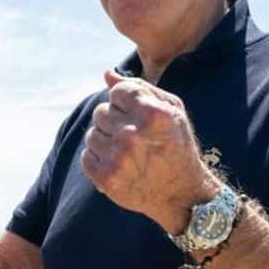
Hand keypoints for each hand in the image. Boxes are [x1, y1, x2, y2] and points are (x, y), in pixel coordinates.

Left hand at [81, 70, 218, 233]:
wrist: (181, 193)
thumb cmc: (177, 145)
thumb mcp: (171, 111)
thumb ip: (140, 88)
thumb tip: (107, 74)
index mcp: (152, 114)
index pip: (117, 92)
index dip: (125, 102)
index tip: (138, 116)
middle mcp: (133, 135)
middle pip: (101, 112)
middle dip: (115, 121)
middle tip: (134, 137)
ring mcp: (117, 158)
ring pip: (91, 134)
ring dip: (105, 140)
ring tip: (126, 152)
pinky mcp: (106, 178)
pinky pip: (86, 156)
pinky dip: (99, 159)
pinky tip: (118, 165)